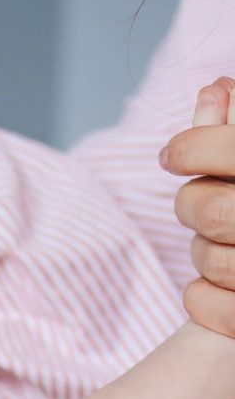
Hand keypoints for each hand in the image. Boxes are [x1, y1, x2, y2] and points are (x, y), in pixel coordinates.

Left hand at [161, 76, 234, 336]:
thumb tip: (211, 90)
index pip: (225, 149)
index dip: (188, 149)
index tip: (173, 154)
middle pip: (206, 209)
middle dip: (191, 204)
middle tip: (197, 201)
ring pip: (208, 260)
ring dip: (203, 253)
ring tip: (225, 244)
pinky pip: (213, 308)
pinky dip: (202, 298)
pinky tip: (212, 286)